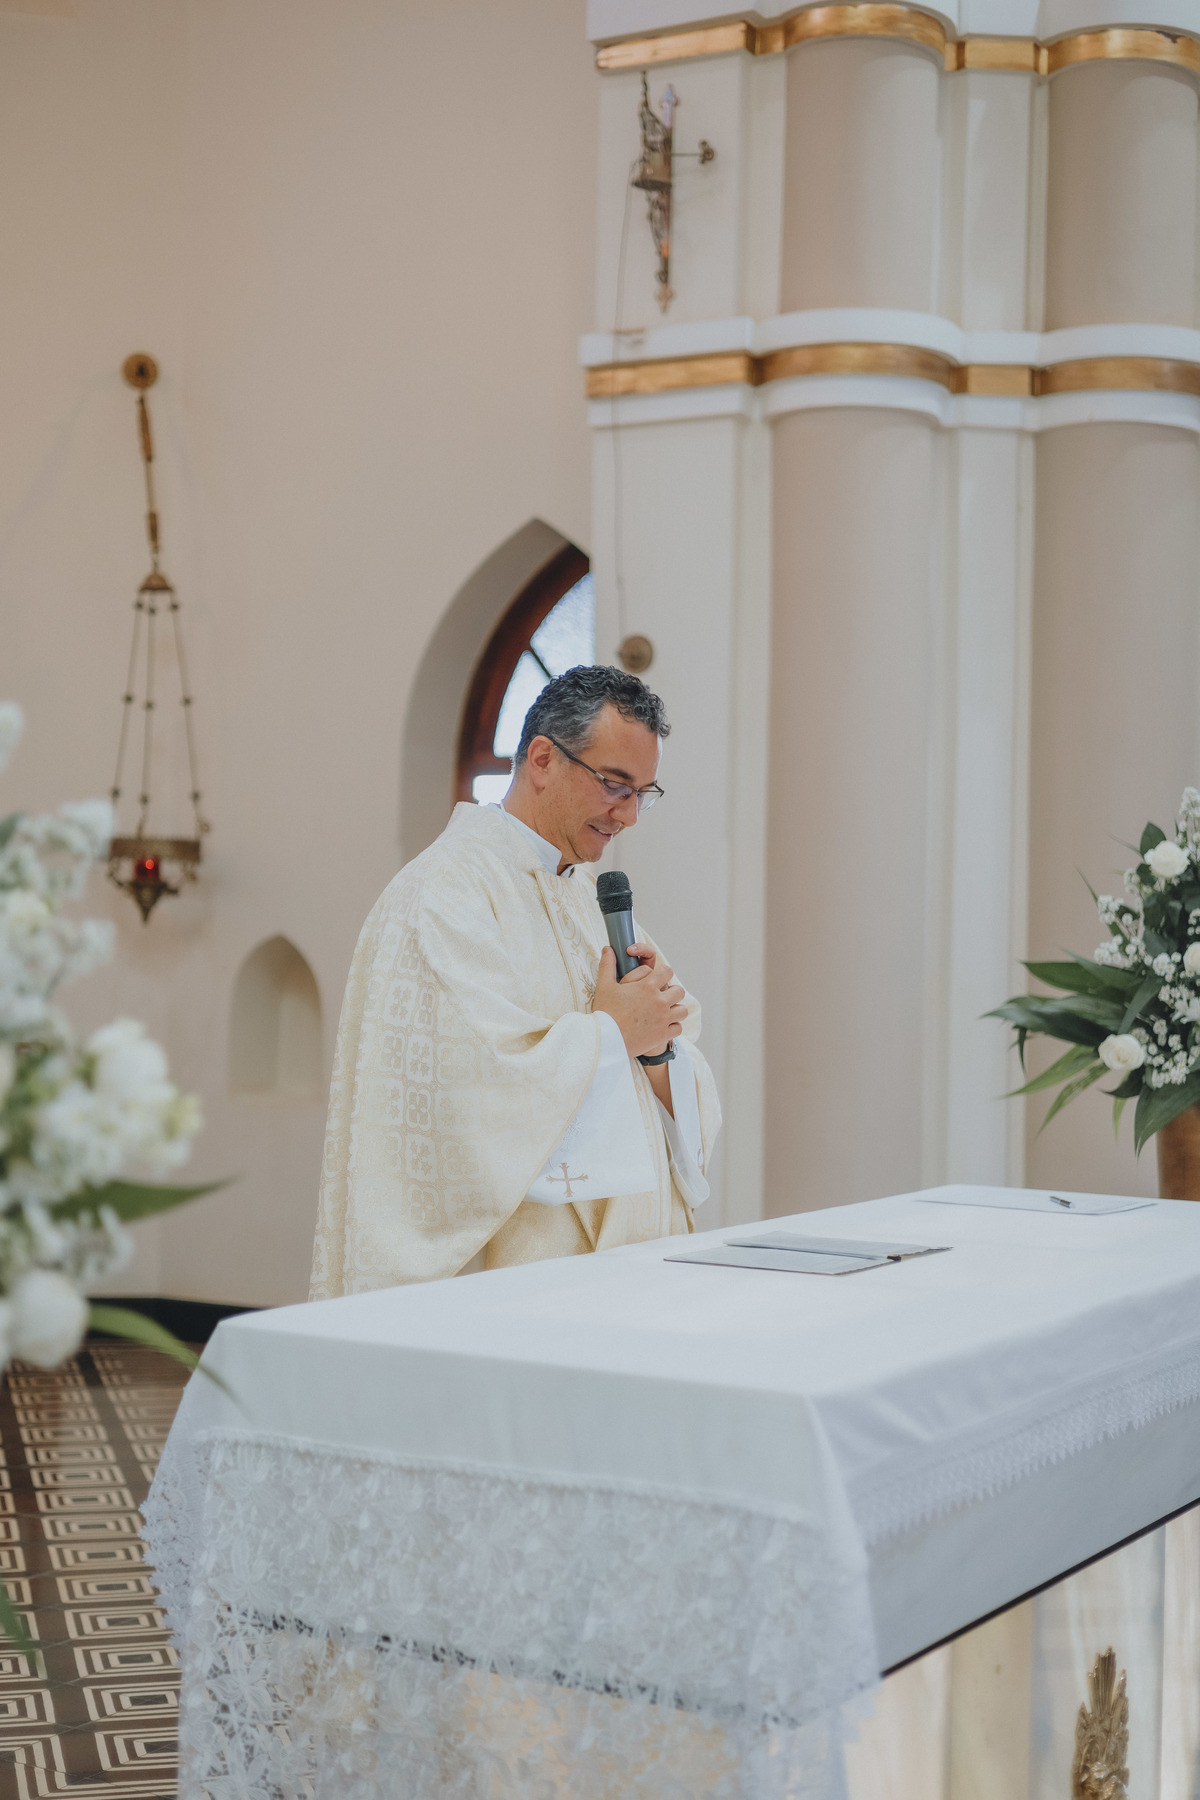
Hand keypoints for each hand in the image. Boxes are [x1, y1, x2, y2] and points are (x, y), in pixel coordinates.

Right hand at [593, 943, 686, 1061]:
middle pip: (679, 990)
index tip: (657, 978)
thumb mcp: (604, 986)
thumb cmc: (604, 1011)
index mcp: (647, 987)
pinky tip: (662, 1026)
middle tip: (661, 996)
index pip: (667, 971)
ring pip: (682, 1010)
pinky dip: (672, 1027)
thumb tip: (608, 949)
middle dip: (671, 992)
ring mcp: (663, 1019)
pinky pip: (678, 1028)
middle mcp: (659, 1002)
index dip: (663, 973)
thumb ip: (608, 965)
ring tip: (663, 1011)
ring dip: (674, 1009)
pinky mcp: (663, 1035)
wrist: (605, 1040)